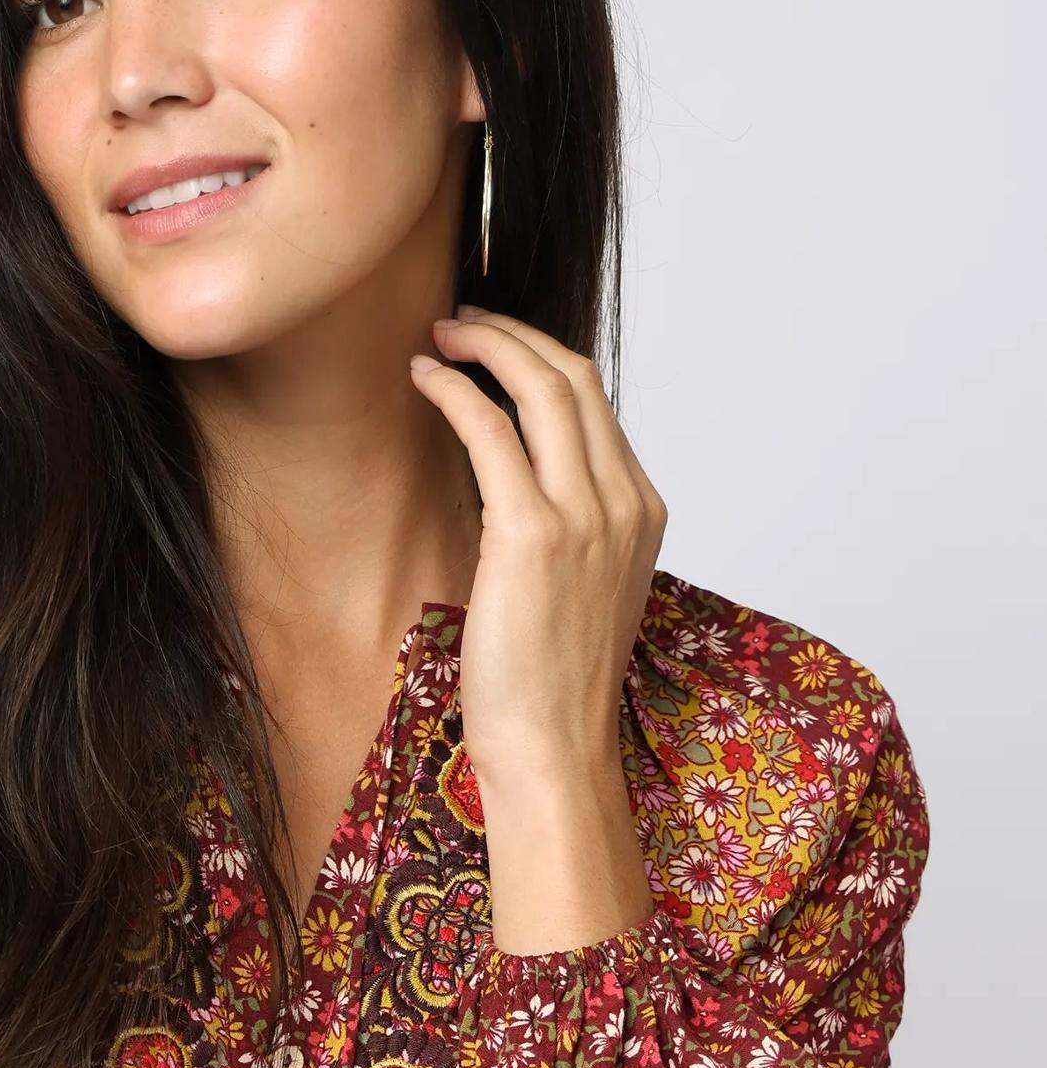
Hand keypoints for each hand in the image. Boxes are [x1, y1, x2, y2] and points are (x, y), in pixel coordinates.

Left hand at [410, 303, 666, 787]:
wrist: (555, 747)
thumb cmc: (552, 686)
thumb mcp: (579, 592)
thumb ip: (569, 531)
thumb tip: (516, 490)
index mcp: (642, 513)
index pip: (597, 406)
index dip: (541, 361)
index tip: (495, 347)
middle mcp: (624, 503)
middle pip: (575, 378)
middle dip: (515, 335)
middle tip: (462, 321)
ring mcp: (586, 515)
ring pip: (542, 387)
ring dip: (486, 347)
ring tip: (440, 335)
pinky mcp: (534, 533)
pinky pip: (493, 431)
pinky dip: (456, 391)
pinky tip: (425, 379)